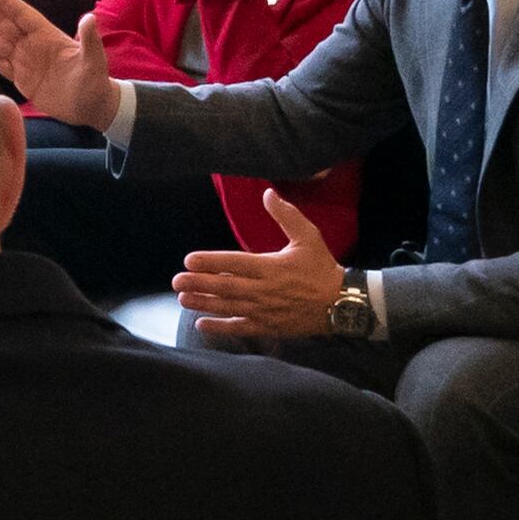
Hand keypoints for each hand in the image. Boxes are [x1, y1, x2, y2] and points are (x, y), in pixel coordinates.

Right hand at [0, 0, 114, 125]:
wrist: (92, 108)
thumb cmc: (96, 82)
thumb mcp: (94, 60)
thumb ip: (88, 40)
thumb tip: (90, 18)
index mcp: (48, 36)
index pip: (23, 15)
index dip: (6, 3)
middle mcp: (34, 45)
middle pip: (5, 24)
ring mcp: (26, 62)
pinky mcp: (22, 80)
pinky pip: (1, 64)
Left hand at [171, 191, 347, 342]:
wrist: (342, 303)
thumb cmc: (322, 268)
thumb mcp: (308, 236)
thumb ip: (286, 215)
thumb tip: (268, 192)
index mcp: (271, 267)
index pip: (235, 263)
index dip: (210, 261)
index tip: (189, 260)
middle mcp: (265, 290)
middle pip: (226, 286)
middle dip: (199, 284)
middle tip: (176, 281)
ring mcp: (265, 310)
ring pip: (229, 307)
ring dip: (204, 303)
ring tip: (182, 299)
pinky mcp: (269, 326)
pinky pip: (241, 327)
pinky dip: (220, 327)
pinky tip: (201, 324)